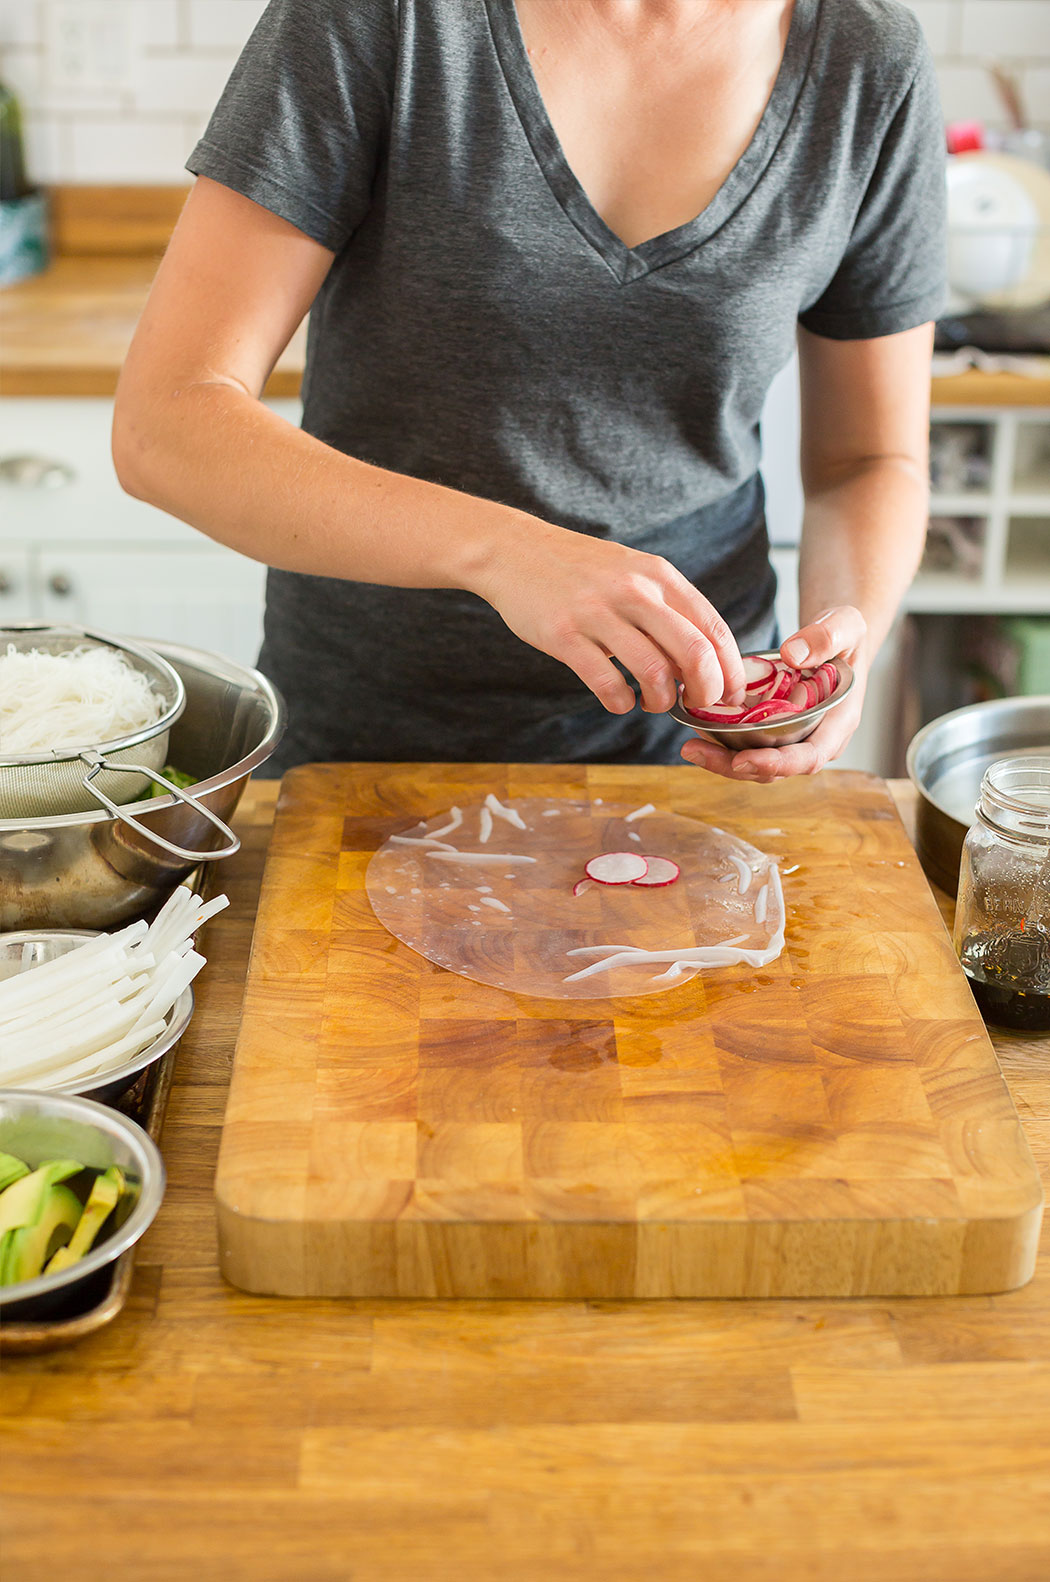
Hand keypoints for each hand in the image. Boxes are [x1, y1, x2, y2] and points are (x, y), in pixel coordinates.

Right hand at [477, 523, 745, 713]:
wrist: (515, 550)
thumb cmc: (581, 570)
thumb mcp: (633, 572)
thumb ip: (667, 609)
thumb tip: (703, 661)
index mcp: (659, 576)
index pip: (713, 629)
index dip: (730, 671)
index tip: (730, 696)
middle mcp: (634, 591)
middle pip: (694, 653)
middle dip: (706, 692)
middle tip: (698, 705)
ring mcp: (597, 612)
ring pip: (653, 672)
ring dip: (661, 701)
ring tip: (652, 702)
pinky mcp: (564, 635)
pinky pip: (606, 682)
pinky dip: (620, 702)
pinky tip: (619, 700)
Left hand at [679, 605, 867, 781]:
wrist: (833, 638)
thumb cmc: (844, 633)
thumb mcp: (845, 625)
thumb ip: (826, 637)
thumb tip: (792, 655)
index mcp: (838, 722)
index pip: (810, 757)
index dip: (777, 764)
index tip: (743, 760)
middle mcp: (815, 738)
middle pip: (776, 770)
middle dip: (735, 767)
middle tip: (695, 752)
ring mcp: (792, 737)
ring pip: (757, 764)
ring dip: (722, 761)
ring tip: (688, 747)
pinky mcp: (773, 730)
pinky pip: (747, 745)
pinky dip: (722, 744)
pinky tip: (695, 730)